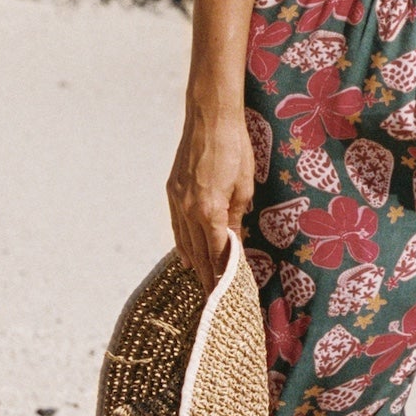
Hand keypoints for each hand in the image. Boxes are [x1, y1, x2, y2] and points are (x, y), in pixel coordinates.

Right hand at [167, 99, 255, 294]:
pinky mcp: (172, 191)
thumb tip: (232, 239)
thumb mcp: (244, 186)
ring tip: (203, 280)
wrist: (209, 118)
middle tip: (215, 297)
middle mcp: (188, 210)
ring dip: (194, 262)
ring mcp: (176, 201)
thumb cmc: (235, 148)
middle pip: (198, 252)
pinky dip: (182, 243)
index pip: (217, 252)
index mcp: (209, 211)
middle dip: (207, 275)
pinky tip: (186, 254)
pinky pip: (176, 226)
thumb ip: (236, 216)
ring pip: (184, 241)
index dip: (222, 273)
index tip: (227, 291)